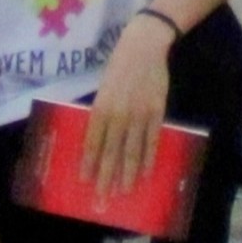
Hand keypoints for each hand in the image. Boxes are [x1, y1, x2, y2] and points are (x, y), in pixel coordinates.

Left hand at [81, 17, 173, 198]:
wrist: (143, 46)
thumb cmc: (118, 66)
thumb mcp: (103, 89)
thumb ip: (101, 113)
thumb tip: (98, 139)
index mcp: (101, 107)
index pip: (93, 142)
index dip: (89, 162)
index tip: (85, 181)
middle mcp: (118, 114)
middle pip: (111, 152)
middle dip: (106, 176)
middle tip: (103, 196)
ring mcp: (139, 115)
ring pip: (131, 151)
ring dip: (127, 173)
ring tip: (124, 191)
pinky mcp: (156, 112)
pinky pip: (151, 141)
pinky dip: (147, 159)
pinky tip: (144, 173)